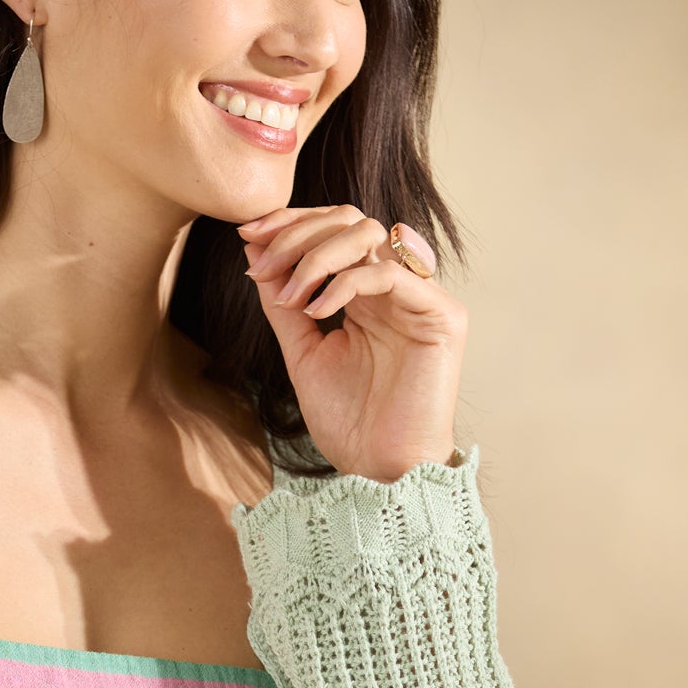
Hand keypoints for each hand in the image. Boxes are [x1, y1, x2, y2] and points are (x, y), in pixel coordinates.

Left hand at [237, 205, 462, 483]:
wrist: (378, 468)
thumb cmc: (348, 420)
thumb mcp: (301, 351)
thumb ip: (283, 302)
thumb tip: (254, 249)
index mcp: (367, 292)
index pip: (335, 229)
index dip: (291, 222)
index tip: (246, 233)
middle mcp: (397, 287)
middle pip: (352, 219)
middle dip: (298, 233)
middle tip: (261, 263)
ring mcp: (422, 298)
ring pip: (371, 236)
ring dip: (316, 256)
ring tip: (288, 296)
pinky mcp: (442, 316)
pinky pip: (389, 276)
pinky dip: (344, 284)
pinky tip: (315, 310)